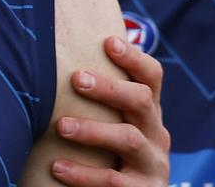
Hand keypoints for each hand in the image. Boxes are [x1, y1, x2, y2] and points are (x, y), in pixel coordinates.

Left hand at [51, 36, 169, 184]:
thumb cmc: (113, 157)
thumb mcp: (115, 126)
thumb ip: (101, 102)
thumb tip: (58, 64)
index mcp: (149, 113)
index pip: (152, 77)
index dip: (134, 57)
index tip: (108, 42)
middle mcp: (156, 135)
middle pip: (141, 101)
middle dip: (109, 88)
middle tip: (76, 79)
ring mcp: (153, 164)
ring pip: (129, 139)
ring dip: (93, 130)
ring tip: (62, 126)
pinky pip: (113, 181)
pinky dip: (83, 174)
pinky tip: (58, 167)